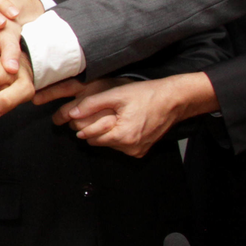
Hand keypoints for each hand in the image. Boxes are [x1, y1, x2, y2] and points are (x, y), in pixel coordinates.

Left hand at [53, 72, 217, 158]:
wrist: (174, 100)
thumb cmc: (146, 94)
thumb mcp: (117, 94)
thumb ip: (92, 104)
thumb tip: (71, 114)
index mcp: (121, 136)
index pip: (88, 136)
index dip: (85, 123)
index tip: (86, 114)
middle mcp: (129, 148)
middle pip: (98, 141)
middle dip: (96, 129)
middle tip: (104, 113)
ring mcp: (136, 151)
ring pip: (110, 144)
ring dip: (108, 133)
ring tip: (117, 116)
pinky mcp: (142, 151)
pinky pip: (122, 146)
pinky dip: (120, 137)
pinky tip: (127, 123)